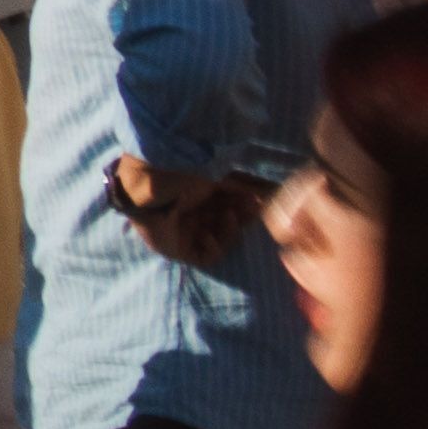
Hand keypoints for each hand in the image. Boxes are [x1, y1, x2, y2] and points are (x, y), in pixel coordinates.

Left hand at [108, 156, 266, 263]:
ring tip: (227, 216)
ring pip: (220, 240)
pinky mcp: (175, 248)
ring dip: (229, 231)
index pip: (232, 207)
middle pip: (228, 224)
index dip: (247, 207)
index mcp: (200, 195)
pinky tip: (207, 234)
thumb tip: (276, 191)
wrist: (152, 181)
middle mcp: (193, 214)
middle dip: (242, 218)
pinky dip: (213, 247)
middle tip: (250, 209)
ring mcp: (184, 232)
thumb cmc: (184, 171)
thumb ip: (249, 185)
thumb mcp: (223, 175)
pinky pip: (204, 257)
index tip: (260, 201)